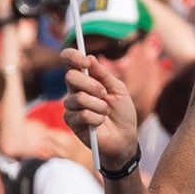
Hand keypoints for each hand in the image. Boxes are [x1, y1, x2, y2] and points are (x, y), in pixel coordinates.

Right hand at [61, 49, 141, 170]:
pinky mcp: (71, 121)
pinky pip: (82, 114)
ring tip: (106, 112)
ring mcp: (71, 106)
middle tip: (104, 94)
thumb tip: (90, 57)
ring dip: (99, 105)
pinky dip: (97, 118)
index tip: (85, 61)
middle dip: (92, 85)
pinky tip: (100, 122)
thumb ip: (104, 75)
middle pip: (71, 77)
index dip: (73, 57)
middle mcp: (75, 90)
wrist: (124, 137)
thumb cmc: (122, 112)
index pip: (70, 61)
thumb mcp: (118, 89)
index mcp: (86, 78)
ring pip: (79, 98)